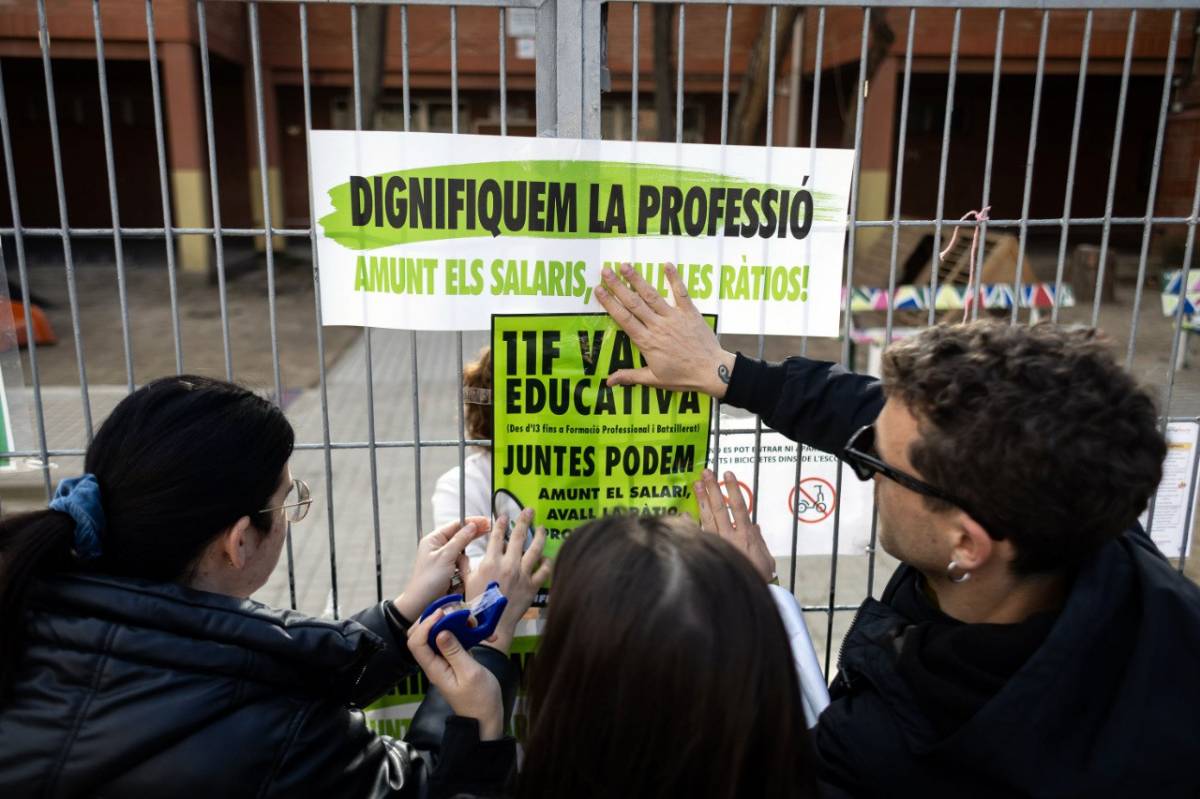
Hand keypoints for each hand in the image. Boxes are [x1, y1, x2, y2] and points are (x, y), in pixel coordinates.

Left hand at [393, 517, 488, 620]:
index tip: (486, 521)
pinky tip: (462, 576)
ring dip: (465, 561)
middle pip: (460, 536)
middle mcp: (438, 547)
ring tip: (462, 570)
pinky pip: (461, 564)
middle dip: (472, 536)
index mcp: (434, 539)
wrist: (421, 603)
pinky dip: (463, 569)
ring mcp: (444, 558)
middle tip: (488, 530)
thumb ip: (460, 540)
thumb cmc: (428, 580)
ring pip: (463, 552)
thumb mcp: (445, 557)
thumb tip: (471, 526)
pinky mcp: (448, 570)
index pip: (456, 525)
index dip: (472, 522)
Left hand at [407, 611, 503, 740]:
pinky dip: (468, 633)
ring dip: (458, 625)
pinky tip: (485, 634)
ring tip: (475, 623)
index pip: (416, 642)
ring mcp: (445, 661)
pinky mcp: (457, 660)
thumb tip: (440, 632)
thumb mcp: (470, 673)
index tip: (443, 614)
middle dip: (440, 620)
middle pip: (425, 635)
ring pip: (442, 635)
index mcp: (434, 669)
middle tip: (460, 614)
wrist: (486, 718)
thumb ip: (455, 651)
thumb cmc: (479, 700)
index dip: (425, 625)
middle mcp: (436, 663)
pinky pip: (456, 640)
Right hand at [464, 509, 551, 653]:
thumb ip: (465, 565)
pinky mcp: (532, 586)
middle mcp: (508, 564)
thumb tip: (459, 553)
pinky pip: (544, 571)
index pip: (497, 536)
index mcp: (491, 562)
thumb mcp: (467, 582)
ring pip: (535, 549)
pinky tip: (547, 557)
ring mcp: (522, 574)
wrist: (491, 625)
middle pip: (518, 536)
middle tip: (529, 510)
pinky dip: (547, 563)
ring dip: (539, 536)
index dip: (500, 523)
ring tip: (542, 527)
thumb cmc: (477, 605)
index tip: (503, 515)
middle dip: (524, 520)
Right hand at [594, 262, 735, 398]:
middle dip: (618, 286)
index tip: (598, 290)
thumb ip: (630, 377)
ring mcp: (674, 317)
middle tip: (605, 271)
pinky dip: (674, 279)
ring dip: (638, 279)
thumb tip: (608, 382)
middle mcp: (658, 326)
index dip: (610, 303)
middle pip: (634, 303)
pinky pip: (681, 293)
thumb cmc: (683, 377)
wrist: (712, 371)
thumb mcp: (654, 380)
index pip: (623, 319)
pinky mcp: (689, 313)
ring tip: (625, 265)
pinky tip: (667, 265)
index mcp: (647, 342)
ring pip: (652, 295)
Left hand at [695, 469, 776, 583]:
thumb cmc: (758, 575)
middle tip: (706, 473)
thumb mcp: (765, 556)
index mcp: (746, 534)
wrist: (747, 592)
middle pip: (720, 507)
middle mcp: (731, 536)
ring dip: (702, 499)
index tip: (727, 474)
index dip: (733, 488)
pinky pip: (698, 535)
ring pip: (708, 517)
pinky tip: (684, 513)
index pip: (739, 505)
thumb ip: (758, 539)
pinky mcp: (710, 551)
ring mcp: (718, 543)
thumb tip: (754, 525)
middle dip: (713, 488)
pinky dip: (689, 524)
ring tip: (696, 484)